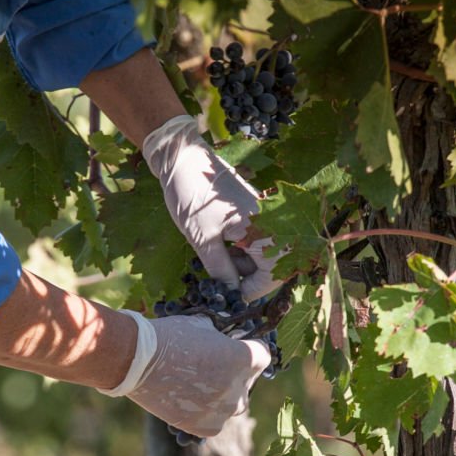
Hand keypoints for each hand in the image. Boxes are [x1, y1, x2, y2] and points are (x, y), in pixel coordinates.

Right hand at [100, 311, 269, 436]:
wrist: (135, 361)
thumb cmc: (169, 336)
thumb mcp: (203, 324)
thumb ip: (223, 335)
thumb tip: (229, 337)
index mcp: (245, 359)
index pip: (263, 356)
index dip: (249, 348)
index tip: (235, 346)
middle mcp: (239, 388)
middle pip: (249, 381)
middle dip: (237, 372)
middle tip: (213, 365)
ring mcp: (223, 410)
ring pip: (235, 405)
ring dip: (224, 395)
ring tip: (201, 384)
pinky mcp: (205, 427)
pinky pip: (216, 422)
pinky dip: (208, 414)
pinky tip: (190, 401)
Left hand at [142, 115, 280, 300]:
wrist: (184, 158)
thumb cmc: (192, 198)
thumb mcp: (203, 241)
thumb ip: (221, 271)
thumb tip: (231, 295)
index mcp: (265, 230)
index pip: (270, 277)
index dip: (249, 292)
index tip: (228, 297)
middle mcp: (272, 222)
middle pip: (271, 266)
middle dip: (246, 276)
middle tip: (219, 276)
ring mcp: (265, 215)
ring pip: (263, 253)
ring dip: (243, 263)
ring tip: (216, 257)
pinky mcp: (255, 211)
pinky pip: (257, 238)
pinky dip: (242, 248)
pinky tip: (221, 245)